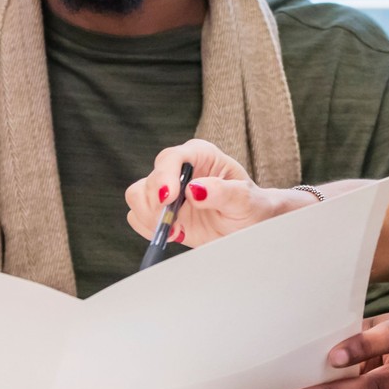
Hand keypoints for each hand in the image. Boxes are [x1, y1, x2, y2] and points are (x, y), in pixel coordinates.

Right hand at [124, 140, 314, 247]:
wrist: (249, 226)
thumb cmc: (251, 206)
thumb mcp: (244, 200)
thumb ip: (221, 192)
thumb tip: (194, 190)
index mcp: (200, 155)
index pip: (171, 158)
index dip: (164, 176)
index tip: (168, 198)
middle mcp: (178, 169)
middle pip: (149, 180)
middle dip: (156, 205)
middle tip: (175, 225)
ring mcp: (167, 190)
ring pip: (137, 197)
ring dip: (150, 218)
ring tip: (177, 231)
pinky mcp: (159, 210)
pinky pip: (137, 217)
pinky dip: (150, 229)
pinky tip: (175, 234)